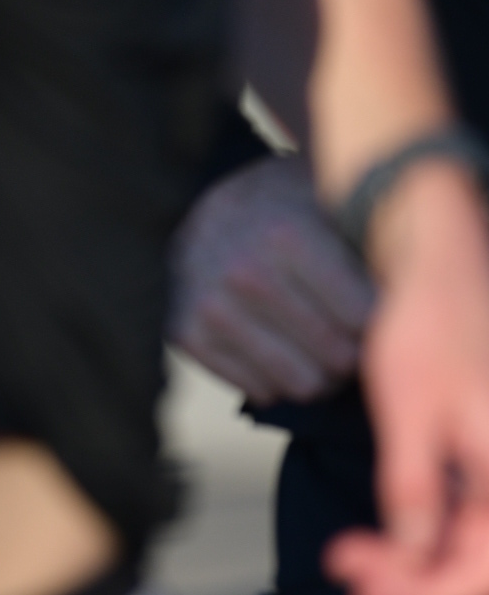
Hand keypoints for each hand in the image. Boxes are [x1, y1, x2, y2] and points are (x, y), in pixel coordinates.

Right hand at [169, 154, 371, 400]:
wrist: (205, 205)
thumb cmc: (288, 206)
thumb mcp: (332, 204)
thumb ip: (373, 250)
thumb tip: (409, 308)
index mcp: (288, 235)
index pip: (366, 319)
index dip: (381, 320)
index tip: (376, 307)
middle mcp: (245, 273)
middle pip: (338, 358)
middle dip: (353, 349)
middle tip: (348, 327)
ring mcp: (211, 307)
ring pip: (303, 384)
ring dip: (319, 369)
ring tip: (316, 338)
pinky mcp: (184, 334)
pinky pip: (261, 391)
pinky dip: (276, 375)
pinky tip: (275, 340)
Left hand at [329, 161, 488, 594]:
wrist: (444, 262)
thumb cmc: (429, 322)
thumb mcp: (410, 407)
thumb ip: (415, 486)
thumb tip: (413, 557)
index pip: (482, 574)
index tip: (361, 592)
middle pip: (477, 567)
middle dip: (411, 582)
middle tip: (345, 568)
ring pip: (468, 546)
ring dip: (412, 561)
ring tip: (351, 553)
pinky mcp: (486, 461)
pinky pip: (464, 518)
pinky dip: (421, 533)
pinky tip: (380, 535)